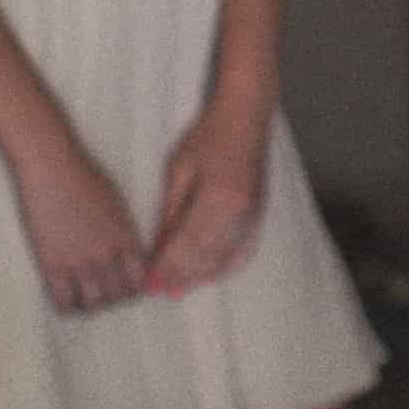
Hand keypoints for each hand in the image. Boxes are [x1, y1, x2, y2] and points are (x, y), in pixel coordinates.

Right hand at [12, 141, 144, 314]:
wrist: (53, 167)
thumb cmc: (85, 177)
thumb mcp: (118, 205)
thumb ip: (125, 232)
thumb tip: (129, 254)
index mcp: (127, 238)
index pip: (141, 280)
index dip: (134, 290)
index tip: (125, 290)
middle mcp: (108, 254)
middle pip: (119, 296)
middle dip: (113, 301)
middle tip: (102, 298)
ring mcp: (81, 261)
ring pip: (94, 304)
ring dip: (90, 306)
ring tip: (83, 301)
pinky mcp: (53, 264)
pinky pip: (64, 301)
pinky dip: (67, 307)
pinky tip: (64, 300)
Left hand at [144, 95, 270, 296]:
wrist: (247, 116)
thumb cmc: (208, 136)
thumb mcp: (179, 170)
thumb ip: (171, 212)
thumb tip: (158, 248)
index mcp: (219, 198)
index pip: (188, 244)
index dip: (167, 266)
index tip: (148, 281)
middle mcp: (241, 213)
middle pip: (207, 257)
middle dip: (181, 277)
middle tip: (158, 291)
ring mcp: (254, 216)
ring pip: (226, 259)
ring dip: (201, 278)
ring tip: (178, 290)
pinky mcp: (259, 215)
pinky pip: (243, 252)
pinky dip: (224, 268)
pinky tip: (208, 276)